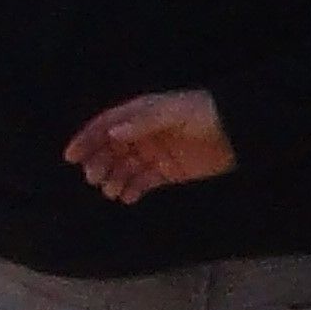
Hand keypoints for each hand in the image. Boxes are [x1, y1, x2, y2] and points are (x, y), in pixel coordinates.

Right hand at [64, 91, 233, 203]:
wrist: (238, 131)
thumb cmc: (205, 114)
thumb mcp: (174, 112)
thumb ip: (144, 122)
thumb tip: (114, 133)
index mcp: (141, 114)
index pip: (106, 126)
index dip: (87, 139)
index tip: (71, 156)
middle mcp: (142, 134)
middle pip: (110, 149)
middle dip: (99, 162)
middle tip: (94, 177)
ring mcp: (154, 154)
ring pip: (124, 168)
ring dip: (113, 179)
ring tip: (111, 190)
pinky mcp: (167, 172)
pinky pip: (143, 182)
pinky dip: (132, 190)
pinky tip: (127, 197)